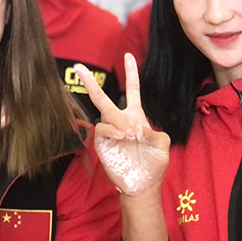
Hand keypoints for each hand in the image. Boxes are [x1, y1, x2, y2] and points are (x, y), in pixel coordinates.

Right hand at [75, 53, 169, 195]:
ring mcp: (109, 131)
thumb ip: (154, 132)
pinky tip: (122, 137)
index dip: (131, 73)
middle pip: (103, 98)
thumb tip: (136, 128)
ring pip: (104, 112)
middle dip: (90, 83)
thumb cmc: (153, 164)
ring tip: (129, 134)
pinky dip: (112, 130)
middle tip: (78, 67)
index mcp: (136, 116)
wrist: (142, 185)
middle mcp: (120, 121)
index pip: (133, 90)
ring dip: (118, 120)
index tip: (128, 55)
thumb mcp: (162, 144)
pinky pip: (102, 128)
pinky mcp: (101, 142)